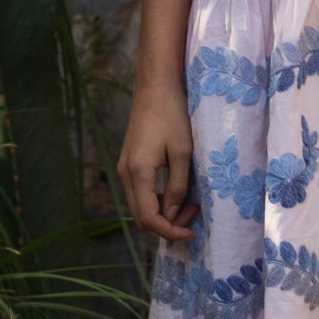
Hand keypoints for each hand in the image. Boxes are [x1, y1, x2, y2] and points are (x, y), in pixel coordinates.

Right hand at [118, 80, 197, 242]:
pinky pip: (139, 193)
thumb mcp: (183, 152)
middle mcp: (125, 174)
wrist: (155, 86)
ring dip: (162, 213)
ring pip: (139, 206)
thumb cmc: (173, 114)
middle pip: (141, 217)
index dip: (171, 231)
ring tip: (189, 204)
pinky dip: (156, 200)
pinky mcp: (129, 162)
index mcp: (137, 173)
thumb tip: (171, 215)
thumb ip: (177, 187)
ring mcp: (124, 168)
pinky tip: (176, 193)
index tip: (192, 233)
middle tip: (193, 215)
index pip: (149, 218)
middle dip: (167, 224)